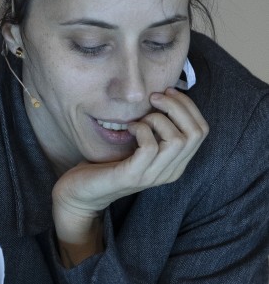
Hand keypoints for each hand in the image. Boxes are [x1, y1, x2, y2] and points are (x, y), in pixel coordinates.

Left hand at [53, 89, 208, 255]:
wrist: (82, 192)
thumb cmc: (109, 162)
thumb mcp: (140, 143)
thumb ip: (157, 128)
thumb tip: (167, 95)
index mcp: (176, 163)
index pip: (201, 130)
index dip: (188, 106)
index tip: (167, 92)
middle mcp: (170, 172)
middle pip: (195, 133)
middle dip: (177, 106)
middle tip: (154, 98)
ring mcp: (153, 176)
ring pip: (178, 140)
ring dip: (158, 119)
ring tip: (140, 118)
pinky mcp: (133, 176)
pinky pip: (151, 147)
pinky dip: (141, 129)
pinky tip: (129, 128)